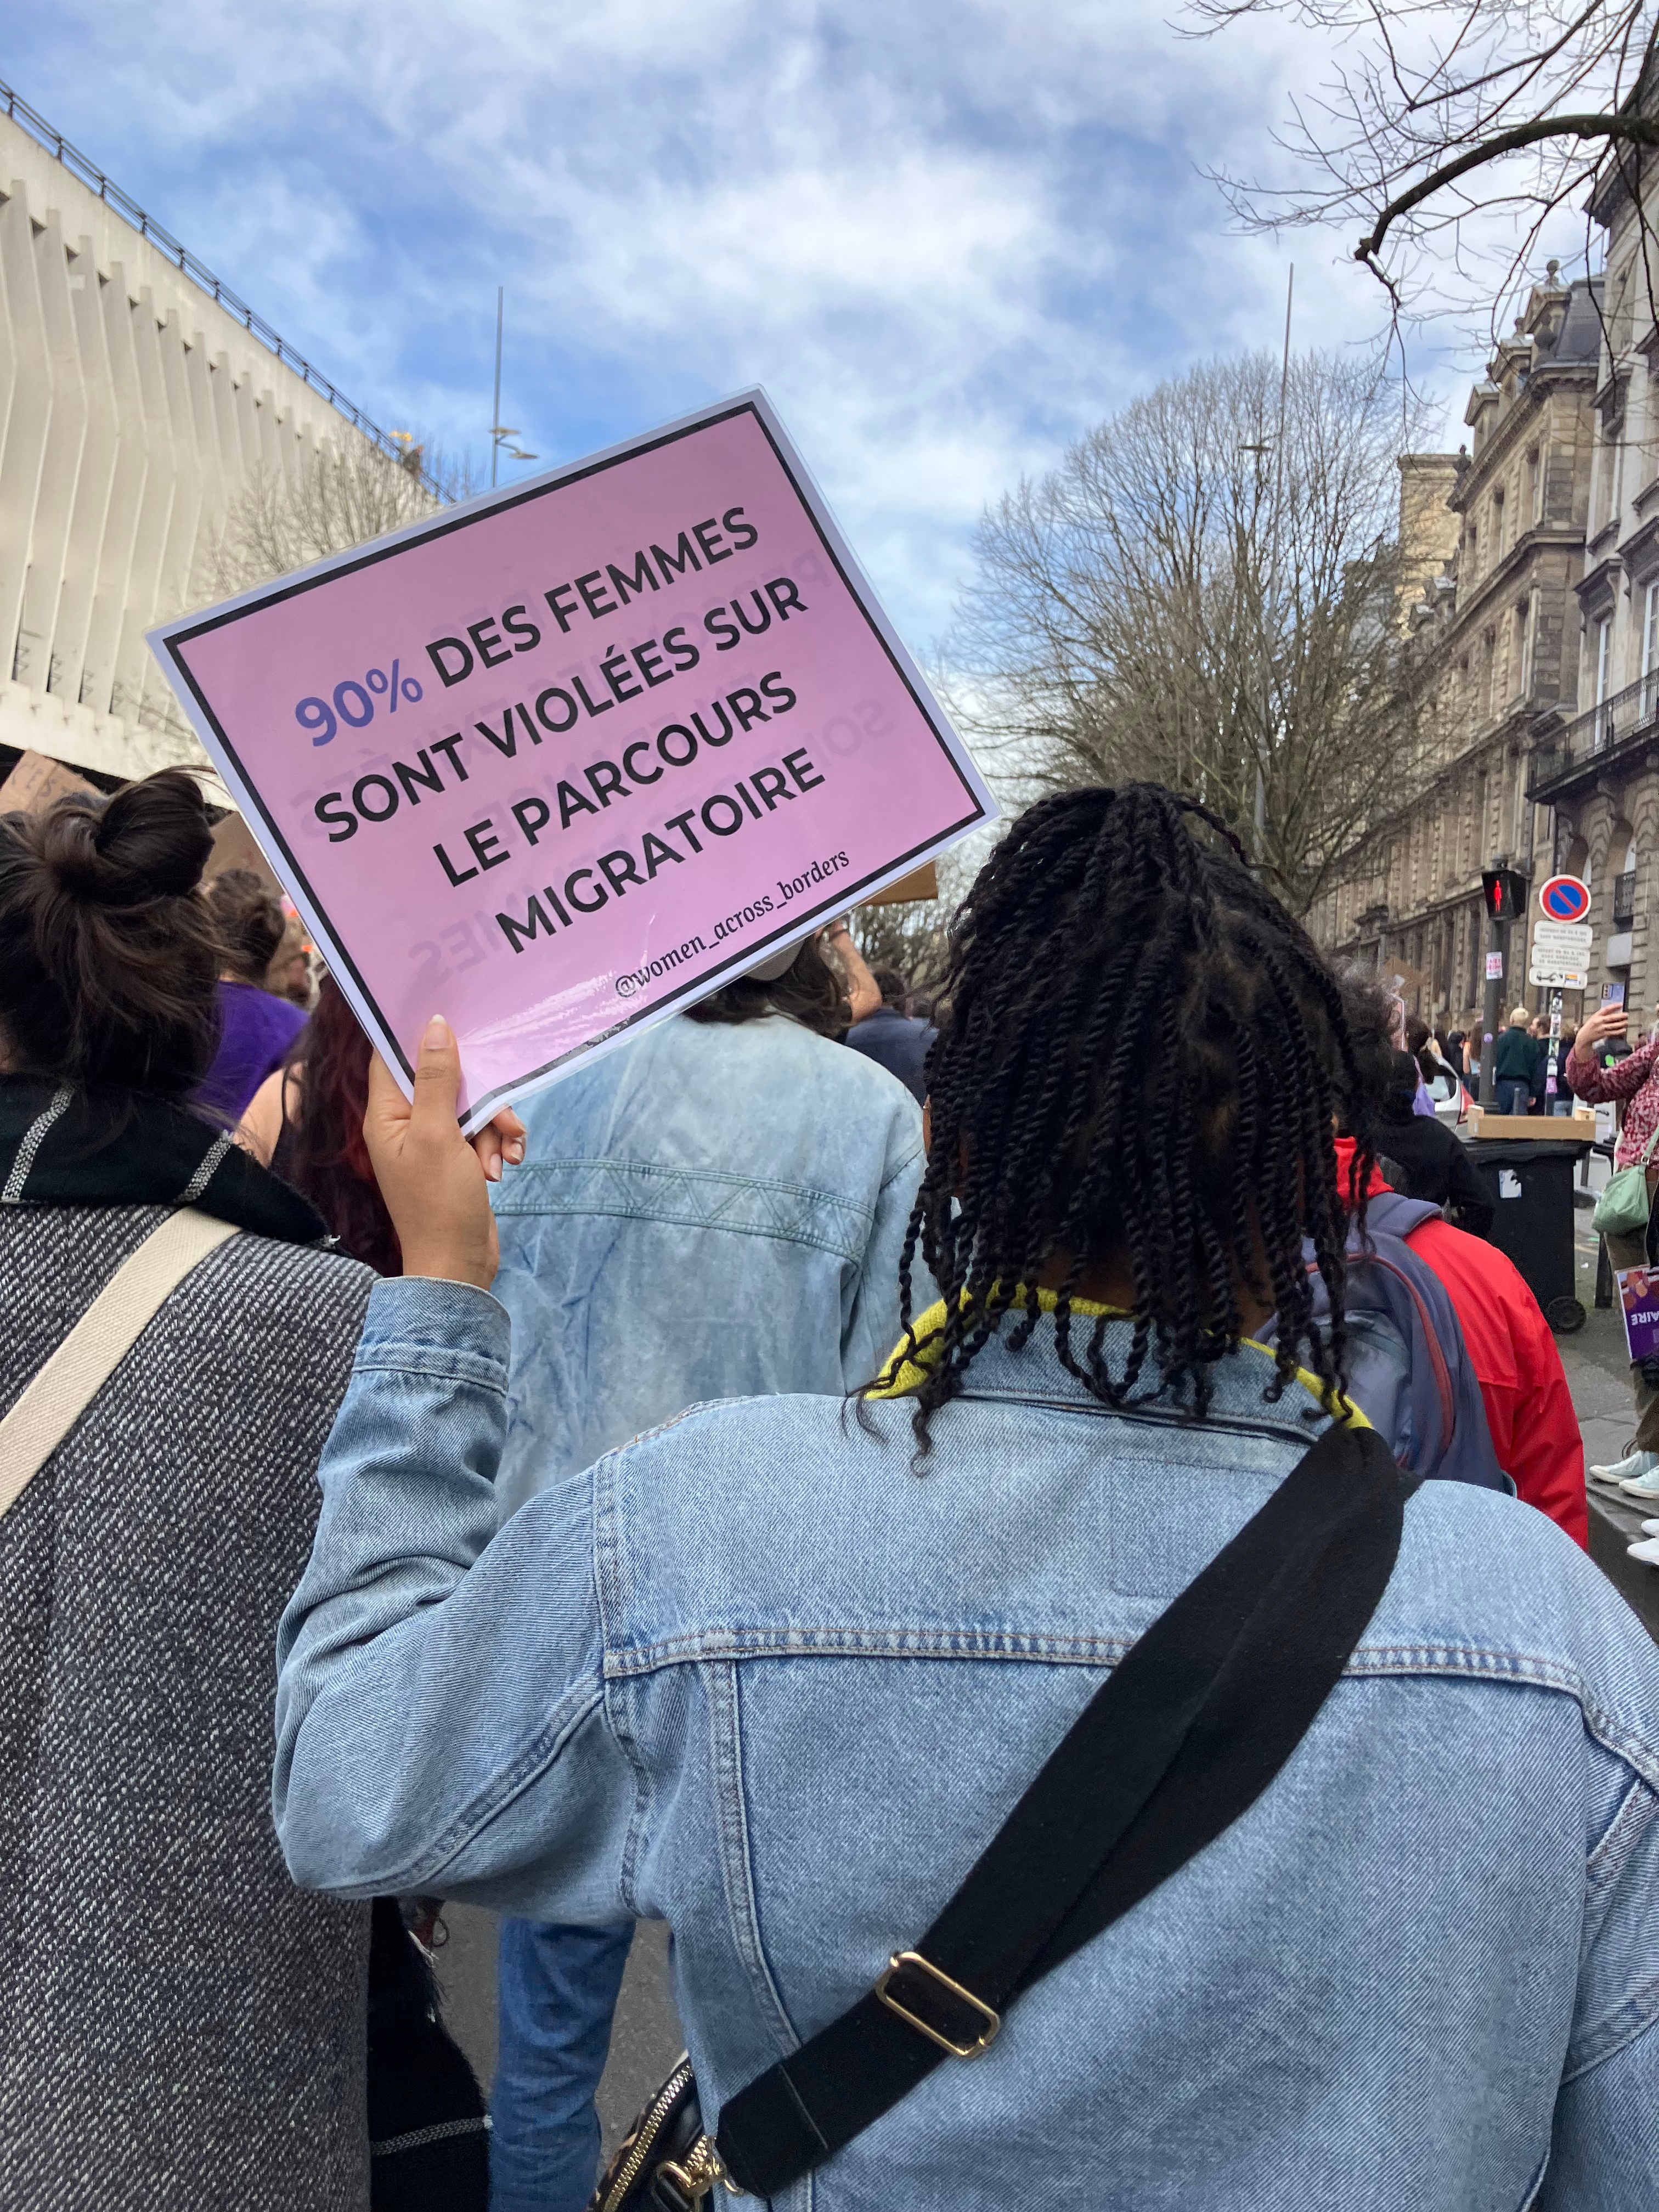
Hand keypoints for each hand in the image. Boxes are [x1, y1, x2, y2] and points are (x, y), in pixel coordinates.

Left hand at [363, 1017, 525, 1289]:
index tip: (449, 1018)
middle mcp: (406, 1125)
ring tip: (501, 1157)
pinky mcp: (458, 1158)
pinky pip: (483, 1132)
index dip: (417, 1037)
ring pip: (471, 1106)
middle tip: (499, 1118)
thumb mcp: (438, 1135)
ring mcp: (433, 1142)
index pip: (392, 1059)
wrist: (459, 1264)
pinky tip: (505, 1166)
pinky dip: (499, 1144)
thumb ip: (436, 1079)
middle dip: (479, 1096)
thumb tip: (435, 1026)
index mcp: (386, 1116)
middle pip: (443, 1080)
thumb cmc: (439, 1203)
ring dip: (495, 1125)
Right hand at [1575, 1003, 1626, 1053]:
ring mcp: (1601, 1028)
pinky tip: (1623, 1030)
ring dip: (1621, 1024)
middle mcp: (1599, 1021)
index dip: (1614, 1006)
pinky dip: (1619, 1031)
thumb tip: (1615, 1011)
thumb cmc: (1590, 1026)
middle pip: (1611, 1017)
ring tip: (1626, 1022)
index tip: (1620, 1004)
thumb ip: (1603, 1015)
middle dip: (1620, 1016)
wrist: (1584, 1036)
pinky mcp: (1603, 1034)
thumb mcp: (1594, 1018)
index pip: (1606, 1009)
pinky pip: (1613, 1032)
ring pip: (1613, 1025)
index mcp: (1596, 1016)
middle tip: (1626, 1015)